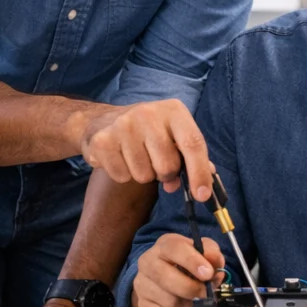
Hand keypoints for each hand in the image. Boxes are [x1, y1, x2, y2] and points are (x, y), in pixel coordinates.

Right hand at [79, 100, 212, 200]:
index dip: (200, 172)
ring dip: (143, 174)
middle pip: (167, 166)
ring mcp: (123, 125)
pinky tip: (120, 158)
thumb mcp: (173, 135)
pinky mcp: (102, 140)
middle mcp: (148, 113)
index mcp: (174, 110)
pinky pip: (122, 176)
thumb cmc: (148, 132)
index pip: (193, 143)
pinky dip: (123, 175)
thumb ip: (191, 158)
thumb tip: (204, 187)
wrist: (105, 121)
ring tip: (136, 157)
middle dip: (165, 174)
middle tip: (156, 163)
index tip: (202, 196)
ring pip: (144, 175)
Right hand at [132, 233, 226, 306]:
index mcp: (164, 246)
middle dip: (193, 289)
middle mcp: (148, 264)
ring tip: (200, 302)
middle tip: (207, 294)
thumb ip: (211, 254)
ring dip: (192, 306)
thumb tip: (216, 262)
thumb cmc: (186, 265)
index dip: (193, 261)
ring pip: (171, 302)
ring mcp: (143, 287)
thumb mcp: (201, 253)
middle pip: (168, 278)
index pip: (175, 249)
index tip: (208, 273)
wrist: (163, 283)